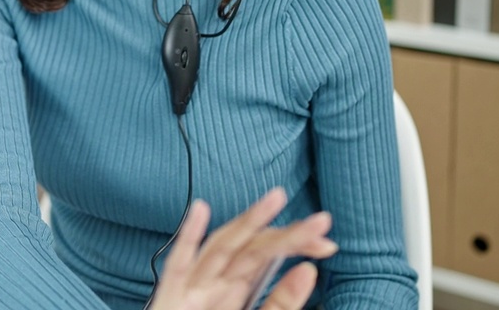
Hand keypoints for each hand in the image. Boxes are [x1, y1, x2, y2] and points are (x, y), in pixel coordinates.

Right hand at [149, 188, 337, 309]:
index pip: (267, 254)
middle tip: (321, 221)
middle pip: (251, 248)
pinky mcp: (170, 297)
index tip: (327, 243)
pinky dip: (188, 237)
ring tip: (276, 199)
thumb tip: (309, 270)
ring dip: (247, 222)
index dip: (295, 243)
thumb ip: (280, 303)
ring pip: (221, 248)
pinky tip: (201, 210)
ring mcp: (192, 288)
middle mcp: (215, 283)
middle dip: (285, 232)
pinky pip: (180, 266)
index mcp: (235, 288)